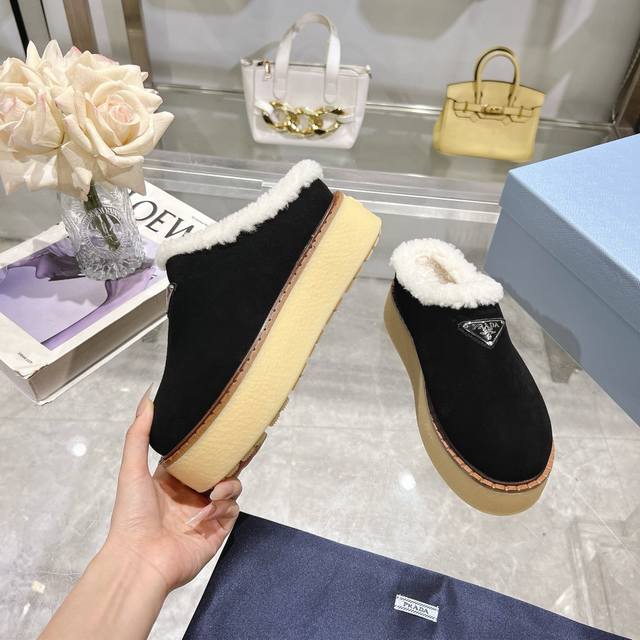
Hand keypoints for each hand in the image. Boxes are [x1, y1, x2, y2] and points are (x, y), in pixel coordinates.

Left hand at [104, 387, 241, 592]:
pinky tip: (209, 511)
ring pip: (231, 487)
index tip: (226, 426)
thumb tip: (147, 397)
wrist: (140, 561)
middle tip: (249, 443)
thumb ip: (139, 434)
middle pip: (221, 469)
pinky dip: (224, 506)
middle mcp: (190, 494)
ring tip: (215, 491)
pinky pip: (232, 509)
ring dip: (228, 484)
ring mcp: (205, 512)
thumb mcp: (132, 469)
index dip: (212, 443)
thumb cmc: (131, 517)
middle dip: (235, 458)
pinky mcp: (217, 530)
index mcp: (172, 480)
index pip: (198, 455)